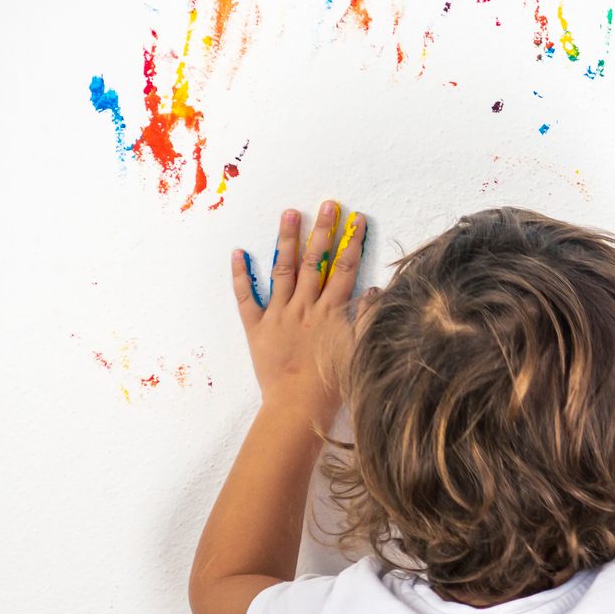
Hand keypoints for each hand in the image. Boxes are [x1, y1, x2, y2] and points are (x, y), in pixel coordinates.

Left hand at [230, 201, 369, 433]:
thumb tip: (375, 291)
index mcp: (332, 313)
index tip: (357, 220)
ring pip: (284, 271)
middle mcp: (305, 308)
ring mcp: (279, 315)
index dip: (352, 243)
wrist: (297, 409)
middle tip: (327, 204)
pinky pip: (246, 298)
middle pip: (316, 262)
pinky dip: (241, 275)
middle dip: (323, 231)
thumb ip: (367, 320)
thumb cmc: (332, 386)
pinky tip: (239, 252)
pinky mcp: (256, 329)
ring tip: (289, 213)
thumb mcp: (359, 352)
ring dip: (287, 240)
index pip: (344, 269)